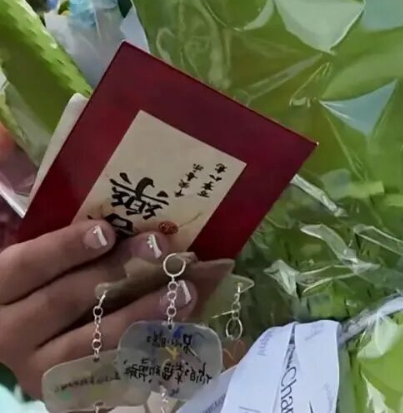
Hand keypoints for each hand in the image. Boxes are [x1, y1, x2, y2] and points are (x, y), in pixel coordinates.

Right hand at [0, 222, 198, 397]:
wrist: (27, 338)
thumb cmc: (44, 281)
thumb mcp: (44, 258)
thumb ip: (69, 237)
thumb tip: (123, 210)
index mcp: (2, 288)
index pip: (29, 265)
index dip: (66, 248)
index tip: (107, 231)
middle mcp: (11, 333)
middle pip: (61, 301)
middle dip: (113, 272)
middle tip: (160, 249)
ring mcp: (34, 369)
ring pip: (85, 345)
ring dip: (138, 315)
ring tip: (184, 292)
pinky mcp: (61, 392)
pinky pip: (103, 374)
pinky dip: (140, 350)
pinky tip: (173, 330)